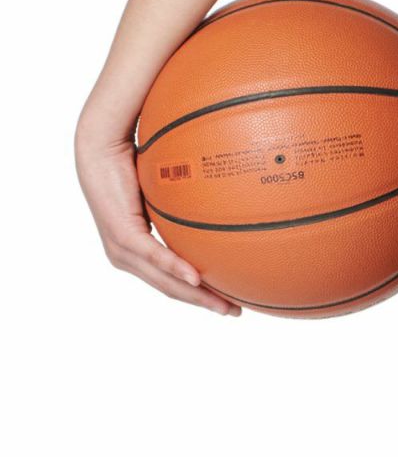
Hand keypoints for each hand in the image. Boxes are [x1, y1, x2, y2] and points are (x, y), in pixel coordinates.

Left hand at [75, 120, 241, 317]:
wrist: (100, 149)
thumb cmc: (132, 163)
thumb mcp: (165, 189)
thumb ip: (185, 199)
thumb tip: (220, 192)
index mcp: (136, 252)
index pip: (171, 282)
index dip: (200, 295)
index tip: (227, 301)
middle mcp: (127, 258)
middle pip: (171, 290)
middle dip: (205, 303)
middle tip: (234, 312)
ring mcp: (123, 250)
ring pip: (164, 281)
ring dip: (196, 295)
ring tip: (223, 304)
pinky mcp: (123, 235)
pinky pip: (154, 255)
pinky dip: (176, 268)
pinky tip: (196, 278)